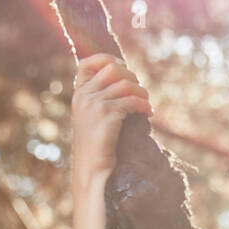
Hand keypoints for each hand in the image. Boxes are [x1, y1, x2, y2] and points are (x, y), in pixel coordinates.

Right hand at [72, 53, 151, 182]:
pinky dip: (144, 105)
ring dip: (142, 92)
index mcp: (78, 94)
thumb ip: (100, 99)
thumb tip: (124, 82)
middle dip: (131, 76)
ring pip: (125, 84)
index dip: (108, 59)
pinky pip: (132, 101)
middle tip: (140, 91)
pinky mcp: (107, 115)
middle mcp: (84, 96)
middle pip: (112, 69)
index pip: (88, 63)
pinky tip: (149, 112)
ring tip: (147, 103)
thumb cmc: (97, 147)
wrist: (92, 170)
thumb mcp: (92, 119)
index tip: (124, 68)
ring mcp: (94, 104)